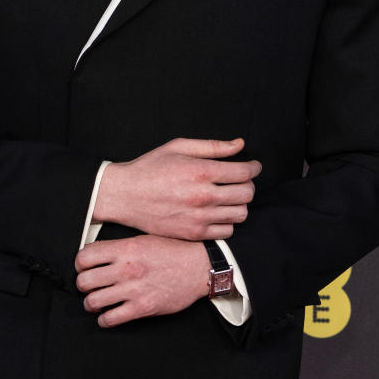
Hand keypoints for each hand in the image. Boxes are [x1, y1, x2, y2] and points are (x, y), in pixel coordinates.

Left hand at [75, 235, 209, 327]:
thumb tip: (95, 254)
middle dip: (82, 285)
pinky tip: (108, 316)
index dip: (79, 264)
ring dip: (91, 304)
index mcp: (125, 249)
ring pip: (93, 302)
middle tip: (88, 287)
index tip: (83, 268)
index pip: (85, 257)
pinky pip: (110, 319)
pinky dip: (104, 320)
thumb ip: (119, 247)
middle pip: (84, 281)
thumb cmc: (173, 253)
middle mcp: (126, 269)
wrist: (198, 268)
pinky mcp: (142, 308)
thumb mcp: (144, 240)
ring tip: (96, 302)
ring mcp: (133, 290)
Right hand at [93, 137, 260, 240]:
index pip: (244, 172)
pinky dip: (227, 221)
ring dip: (239, 204)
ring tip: (229, 197)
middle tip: (241, 181)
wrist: (124, 196)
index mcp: (200, 171)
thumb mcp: (179, 147)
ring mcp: (199, 218)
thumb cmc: (150, 168)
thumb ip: (213, 147)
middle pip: (247, 194)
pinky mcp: (193, 233)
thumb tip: (240, 145)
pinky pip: (227, 231)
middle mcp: (203, 196)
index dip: (254, 168)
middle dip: (248, 185)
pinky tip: (218, 212)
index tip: (253, 167)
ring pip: (240, 214)